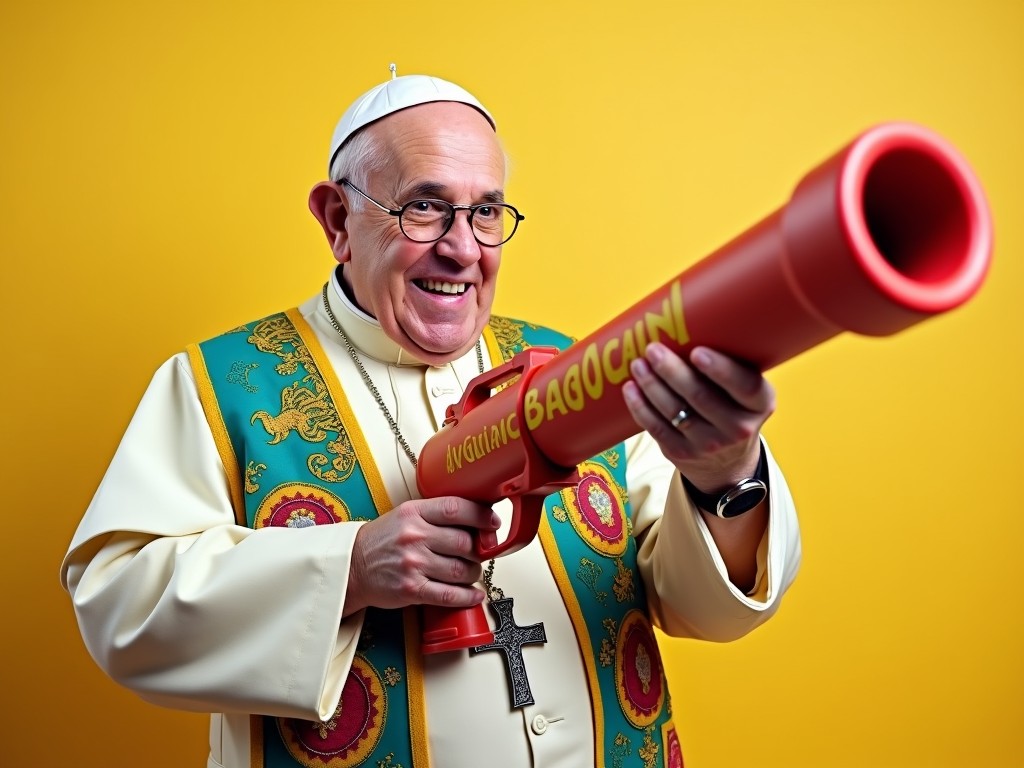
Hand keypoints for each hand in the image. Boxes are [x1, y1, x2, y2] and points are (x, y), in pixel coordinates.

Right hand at [342, 497, 499, 616]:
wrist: (351, 566)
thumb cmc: (382, 540)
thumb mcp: (405, 515)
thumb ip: (436, 515)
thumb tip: (476, 521)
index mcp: (413, 513)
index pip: (456, 509)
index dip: (481, 516)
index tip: (493, 522)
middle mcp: (414, 536)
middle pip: (464, 542)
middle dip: (479, 550)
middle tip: (481, 552)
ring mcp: (413, 564)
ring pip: (461, 570)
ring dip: (473, 573)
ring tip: (470, 571)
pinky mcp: (411, 589)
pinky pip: (449, 595)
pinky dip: (467, 596)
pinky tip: (474, 594)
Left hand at [622, 343, 774, 492]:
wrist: (726, 460)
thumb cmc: (732, 405)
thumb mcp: (745, 390)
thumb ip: (730, 363)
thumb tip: (689, 318)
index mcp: (760, 404)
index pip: (745, 386)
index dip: (721, 370)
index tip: (697, 352)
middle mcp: (738, 427)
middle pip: (701, 396)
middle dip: (673, 371)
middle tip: (653, 349)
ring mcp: (709, 444)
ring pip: (675, 411)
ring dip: (652, 385)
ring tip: (638, 363)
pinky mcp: (682, 453)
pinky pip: (656, 428)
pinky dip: (640, 407)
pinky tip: (630, 389)